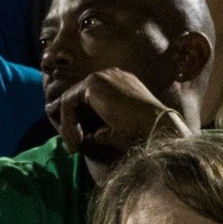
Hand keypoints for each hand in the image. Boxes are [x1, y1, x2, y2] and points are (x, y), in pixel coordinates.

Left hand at [54, 69, 186, 162]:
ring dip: (67, 127)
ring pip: (70, 101)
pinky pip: (68, 103)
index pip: (89, 101)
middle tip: (71, 147)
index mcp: (119, 85)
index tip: (77, 144)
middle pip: (77, 99)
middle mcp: (110, 77)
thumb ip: (102, 129)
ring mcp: (102, 77)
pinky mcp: (93, 83)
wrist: (154, 126)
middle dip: (69, 124)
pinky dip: (68, 123)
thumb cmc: (142, 132)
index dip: (79, 122)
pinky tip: (75, 140)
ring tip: (73, 147)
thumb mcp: (118, 130)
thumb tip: (90, 136)